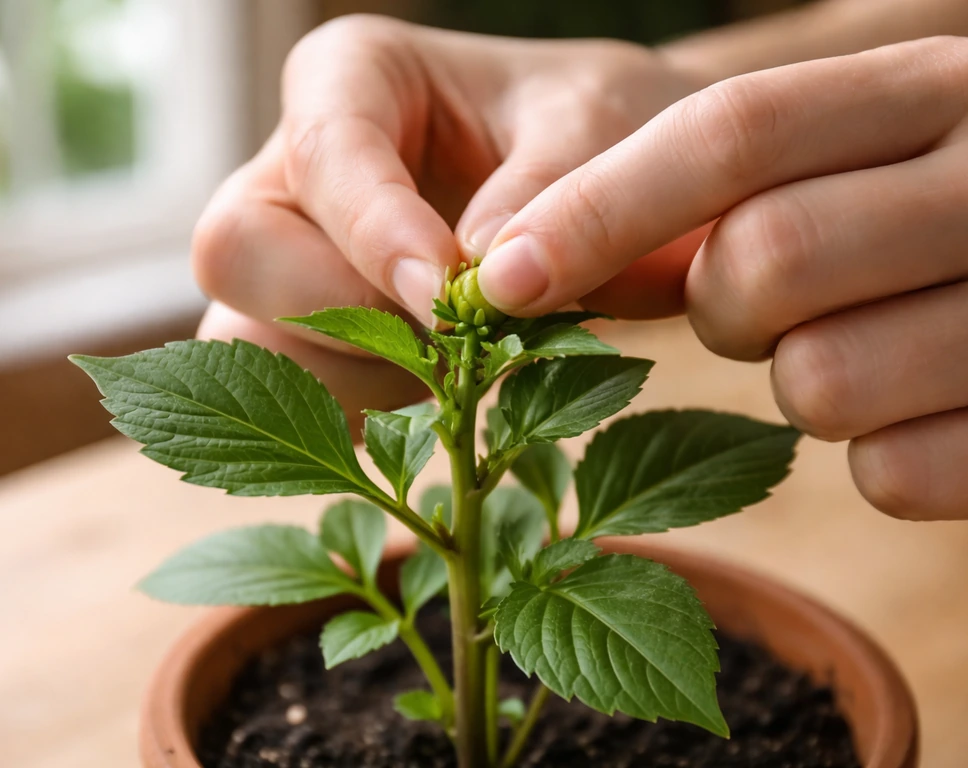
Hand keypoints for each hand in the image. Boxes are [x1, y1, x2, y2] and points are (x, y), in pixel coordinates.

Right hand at [191, 14, 699, 417]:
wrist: (603, 164)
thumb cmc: (593, 120)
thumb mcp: (593, 124)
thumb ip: (549, 190)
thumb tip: (485, 280)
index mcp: (350, 77)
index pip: (323, 156)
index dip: (375, 235)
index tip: (449, 297)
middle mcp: (299, 166)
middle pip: (237, 253)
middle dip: (346, 318)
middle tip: (455, 342)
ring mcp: (296, 251)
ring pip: (257, 341)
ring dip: (366, 377)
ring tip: (469, 364)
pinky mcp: (317, 325)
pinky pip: (305, 392)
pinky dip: (373, 413)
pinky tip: (447, 392)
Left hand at [478, 36, 967, 519]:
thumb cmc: (948, 220)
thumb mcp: (868, 155)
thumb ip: (734, 179)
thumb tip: (520, 257)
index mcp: (939, 90)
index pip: (731, 131)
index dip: (598, 209)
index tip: (502, 276)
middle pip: (763, 259)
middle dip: (721, 309)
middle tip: (761, 309)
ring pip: (821, 382)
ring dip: (805, 386)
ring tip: (865, 351)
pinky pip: (899, 474)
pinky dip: (885, 462)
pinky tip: (933, 415)